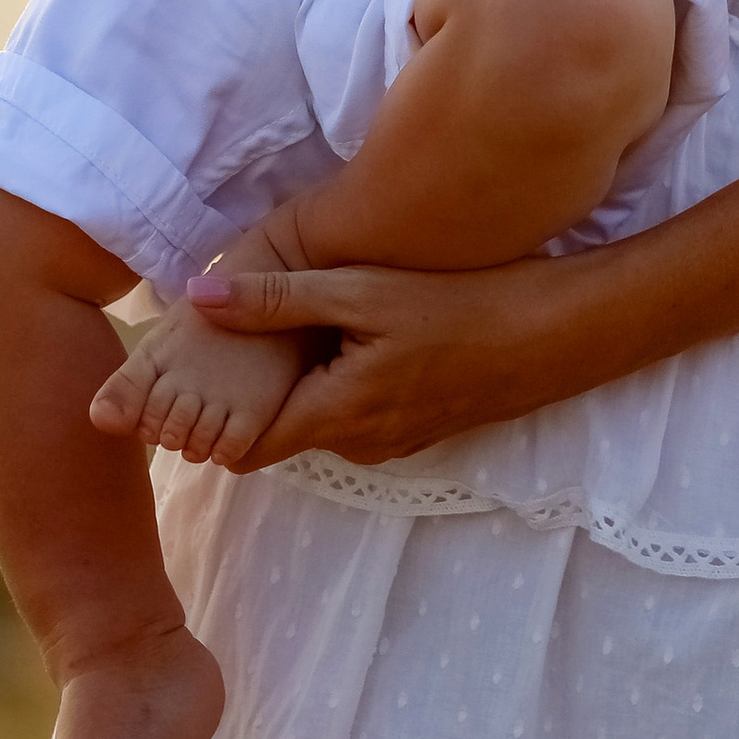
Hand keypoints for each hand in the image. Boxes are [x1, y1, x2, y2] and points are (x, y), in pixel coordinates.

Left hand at [178, 252, 611, 465]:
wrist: (550, 335)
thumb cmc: (457, 306)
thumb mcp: (360, 291)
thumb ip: (276, 298)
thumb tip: (195, 298)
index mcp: (335, 417)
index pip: (243, 447)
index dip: (209, 417)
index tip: (188, 378)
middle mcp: (357, 446)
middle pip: (278, 430)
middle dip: (249, 394)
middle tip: (228, 338)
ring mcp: (389, 443)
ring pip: (316, 420)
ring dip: (296, 385)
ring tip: (280, 326)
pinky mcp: (414, 429)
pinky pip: (352, 415)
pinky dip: (334, 384)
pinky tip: (341, 334)